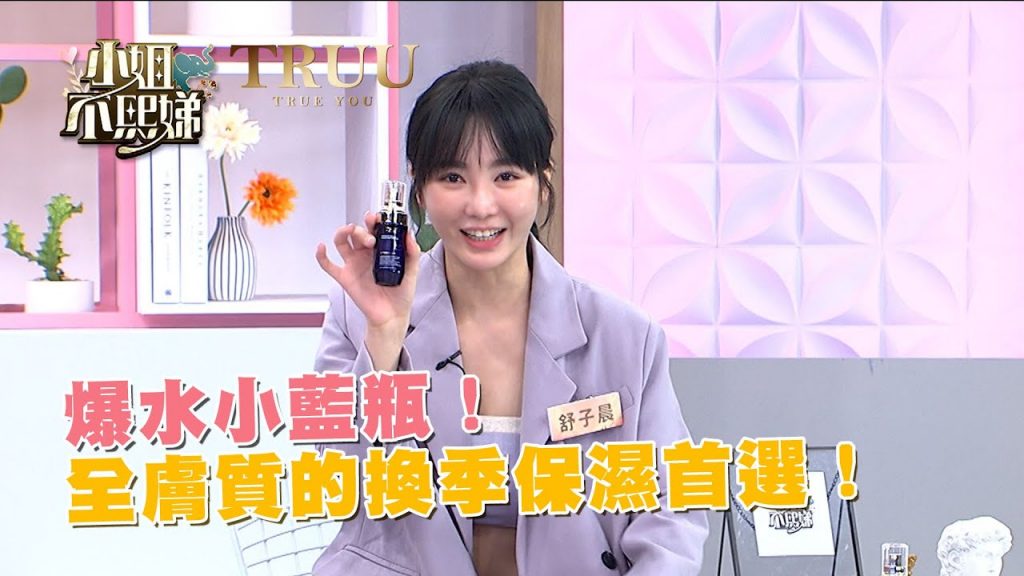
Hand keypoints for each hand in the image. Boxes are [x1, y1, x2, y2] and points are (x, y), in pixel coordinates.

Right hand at [316, 211, 421, 333]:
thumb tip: (409, 234)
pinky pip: (328, 265)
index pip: (373, 229)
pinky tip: (322, 247)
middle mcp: (365, 255)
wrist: (392, 316)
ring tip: (351, 232)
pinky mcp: (345, 278)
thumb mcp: (412, 271)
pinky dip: (321, 255)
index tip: (376, 218)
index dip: (373, 221)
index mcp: (380, 251)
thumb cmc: (401, 294)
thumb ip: (412, 252)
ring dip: (344, 233)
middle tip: (371, 238)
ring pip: (342, 242)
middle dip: (361, 230)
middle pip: (356, 233)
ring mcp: (353, 265)